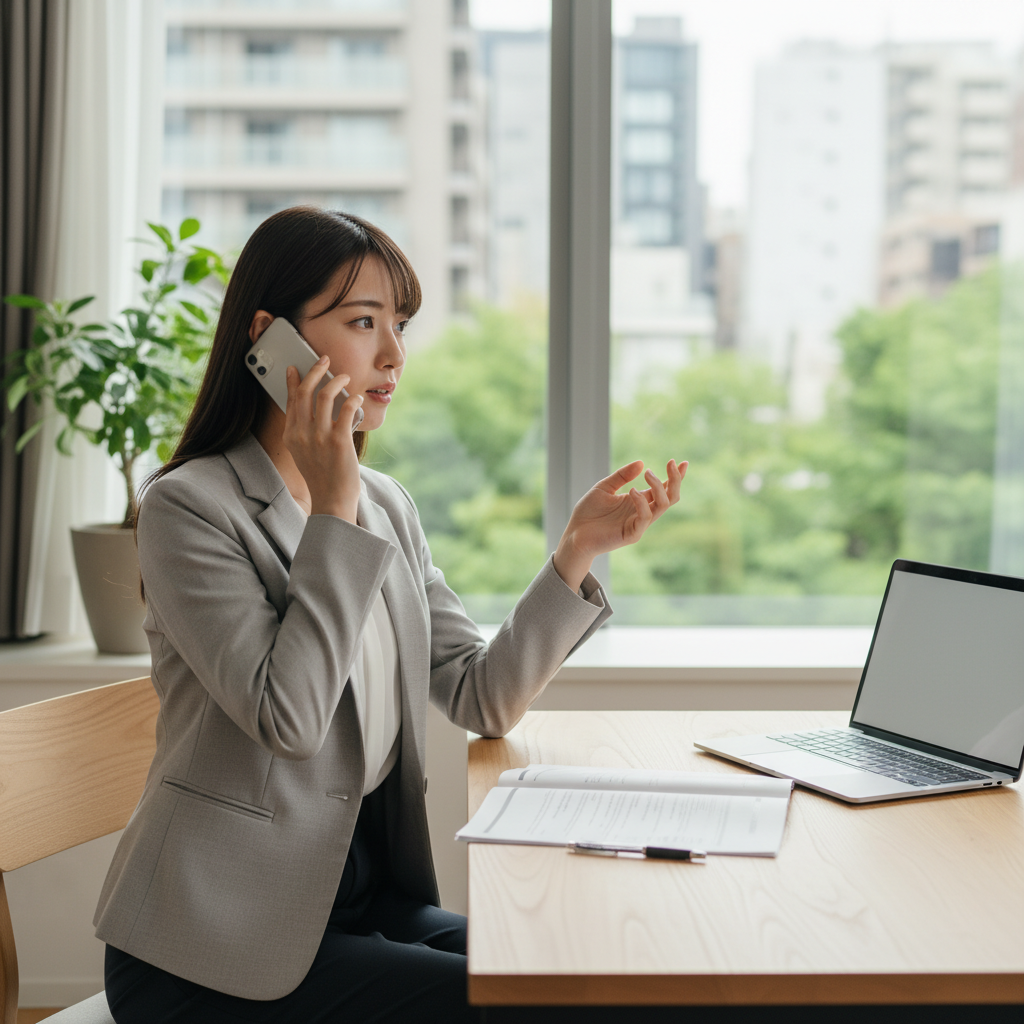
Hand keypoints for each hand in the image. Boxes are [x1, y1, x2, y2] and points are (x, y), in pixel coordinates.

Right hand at [281, 356, 364, 522]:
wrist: (332, 500)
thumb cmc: (322, 477)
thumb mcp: (304, 454)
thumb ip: (305, 433)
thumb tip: (316, 409)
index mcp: (291, 436)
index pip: (290, 401)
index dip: (293, 381)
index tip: (295, 368)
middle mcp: (302, 434)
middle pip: (304, 392)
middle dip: (315, 371)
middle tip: (325, 361)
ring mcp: (320, 437)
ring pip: (325, 396)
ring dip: (337, 381)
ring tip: (346, 377)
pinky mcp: (339, 441)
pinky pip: (346, 409)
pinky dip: (353, 399)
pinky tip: (358, 397)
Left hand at [553, 459, 687, 590]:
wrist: (574, 534)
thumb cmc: (589, 512)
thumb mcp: (604, 487)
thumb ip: (622, 476)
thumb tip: (641, 463)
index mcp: (639, 501)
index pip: (664, 489)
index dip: (675, 476)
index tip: (683, 462)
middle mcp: (643, 512)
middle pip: (671, 497)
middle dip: (675, 480)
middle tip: (671, 463)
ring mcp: (639, 524)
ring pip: (663, 506)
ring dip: (659, 487)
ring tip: (647, 473)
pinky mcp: (632, 534)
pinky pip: (644, 518)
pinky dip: (642, 503)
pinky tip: (632, 491)